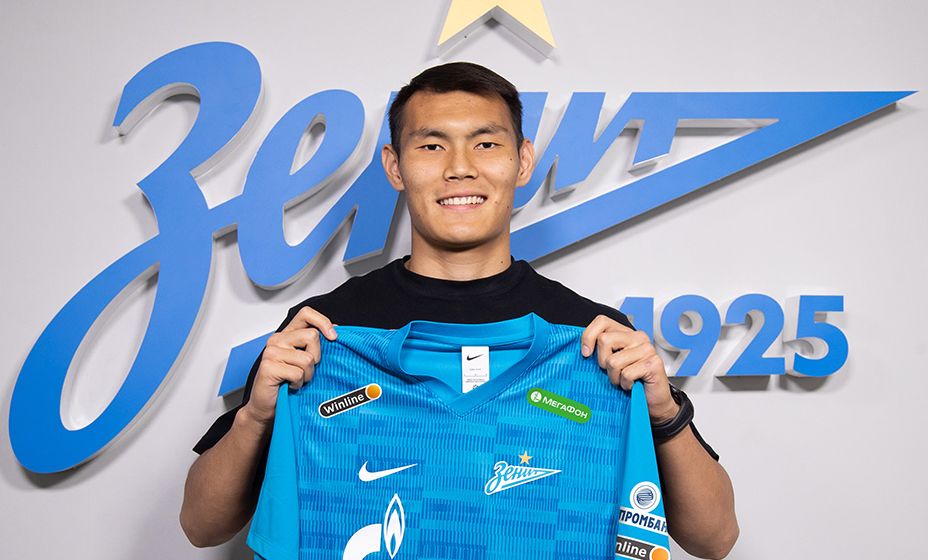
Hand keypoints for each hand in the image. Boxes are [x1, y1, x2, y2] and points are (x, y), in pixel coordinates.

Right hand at [240, 306, 335, 426]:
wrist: (267, 407)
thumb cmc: (288, 383)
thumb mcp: (305, 360)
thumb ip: (316, 344)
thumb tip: (336, 329)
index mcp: (287, 334)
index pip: (306, 314)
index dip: (323, 321)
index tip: (333, 337)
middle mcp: (277, 339)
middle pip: (312, 336)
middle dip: (316, 357)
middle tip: (306, 370)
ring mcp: (271, 352)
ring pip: (307, 358)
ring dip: (307, 374)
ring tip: (297, 380)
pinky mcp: (268, 367)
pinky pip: (297, 373)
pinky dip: (298, 384)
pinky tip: (290, 386)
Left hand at [580, 314, 679, 422]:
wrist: (653, 400)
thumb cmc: (630, 381)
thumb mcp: (610, 362)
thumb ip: (600, 351)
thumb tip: (582, 349)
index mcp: (626, 333)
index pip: (602, 321)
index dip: (588, 336)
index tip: (586, 353)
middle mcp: (638, 337)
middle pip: (604, 340)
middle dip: (602, 362)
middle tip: (612, 372)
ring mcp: (647, 349)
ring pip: (613, 360)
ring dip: (614, 377)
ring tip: (623, 380)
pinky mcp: (653, 363)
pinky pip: (626, 374)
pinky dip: (625, 384)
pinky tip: (632, 385)